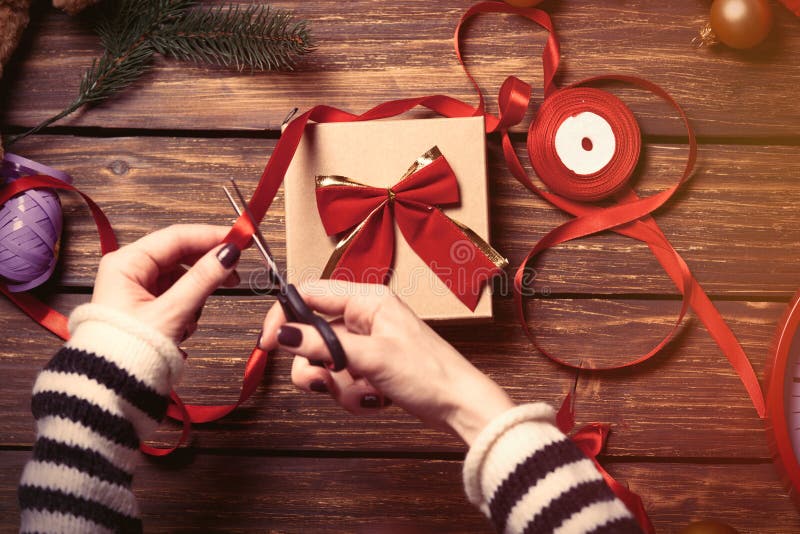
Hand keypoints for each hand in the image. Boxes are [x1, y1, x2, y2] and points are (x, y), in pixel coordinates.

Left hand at [91, 224, 241, 342]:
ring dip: (197, 292)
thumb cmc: (128, 351)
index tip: (240, 238)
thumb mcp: (172, 312)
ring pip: (180, 276)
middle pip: (179, 254)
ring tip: (196, 314)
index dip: (211, 235)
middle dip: (207, 265)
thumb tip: (229, 254)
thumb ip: (202, 280)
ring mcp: (137, 289)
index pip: (176, 236)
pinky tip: (186, 324)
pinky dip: (188, 305)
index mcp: (126, 263)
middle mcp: (129, 270)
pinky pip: (176, 294)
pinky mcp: (145, 306)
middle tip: (236, 270)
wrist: (111, 388)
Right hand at [259, 280, 514, 444]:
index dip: (284, 316)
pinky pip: (341, 380)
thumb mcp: (371, 357)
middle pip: (311, 334)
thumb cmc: (430, 373)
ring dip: (337, 385)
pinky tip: (375, 400)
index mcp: (367, 299)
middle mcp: (363, 317)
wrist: (460, 406)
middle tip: (328, 380)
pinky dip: (351, 395)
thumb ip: (323, 344)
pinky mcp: (369, 368)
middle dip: (317, 365)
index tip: (269, 344)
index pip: (309, 294)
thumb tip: (282, 333)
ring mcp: (366, 344)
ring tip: (363, 393)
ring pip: (323, 362)